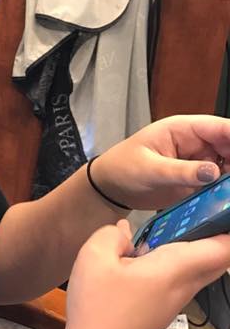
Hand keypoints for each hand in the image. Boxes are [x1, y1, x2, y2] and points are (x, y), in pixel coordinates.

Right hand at [59, 220, 229, 328]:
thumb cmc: (98, 307)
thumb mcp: (94, 257)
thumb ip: (112, 235)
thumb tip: (124, 231)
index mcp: (175, 269)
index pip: (223, 247)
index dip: (226, 224)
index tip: (220, 206)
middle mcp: (184, 286)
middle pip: (217, 258)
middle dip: (216, 234)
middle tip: (197, 211)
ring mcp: (174, 302)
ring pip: (198, 269)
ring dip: (192, 247)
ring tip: (169, 227)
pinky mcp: (161, 312)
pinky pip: (180, 279)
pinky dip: (173, 261)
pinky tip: (140, 256)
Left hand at [91, 115, 229, 210]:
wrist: (110, 188)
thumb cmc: (122, 167)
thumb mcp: (149, 168)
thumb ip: (181, 171)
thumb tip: (212, 172)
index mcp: (181, 129)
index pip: (220, 128)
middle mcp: (194, 144)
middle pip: (229, 147)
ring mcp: (196, 163)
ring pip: (228, 167)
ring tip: (228, 193)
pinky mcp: (196, 182)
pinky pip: (218, 185)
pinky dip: (225, 192)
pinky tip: (225, 201)